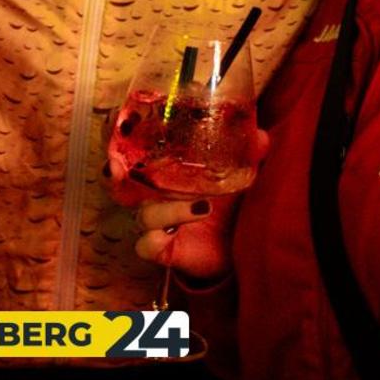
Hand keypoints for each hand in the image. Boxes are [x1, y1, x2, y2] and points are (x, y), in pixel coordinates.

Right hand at [108, 124, 268, 282]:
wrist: (240, 246)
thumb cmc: (233, 204)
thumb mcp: (242, 176)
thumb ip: (250, 155)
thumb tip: (262, 135)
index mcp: (168, 171)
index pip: (135, 154)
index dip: (121, 143)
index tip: (122, 129)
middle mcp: (157, 195)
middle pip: (122, 183)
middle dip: (117, 173)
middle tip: (120, 167)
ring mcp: (158, 223)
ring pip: (143, 214)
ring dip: (168, 208)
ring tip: (202, 206)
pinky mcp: (162, 249)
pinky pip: (146, 245)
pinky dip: (156, 239)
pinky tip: (180, 232)